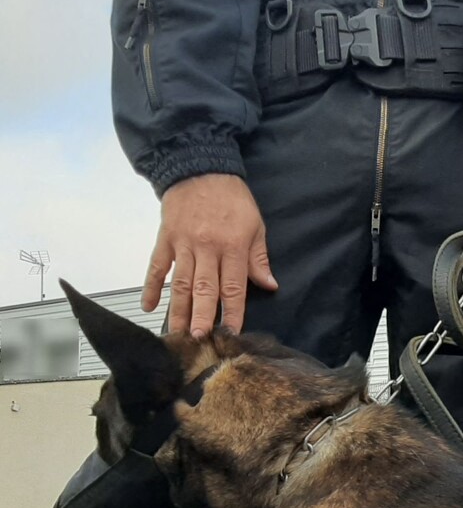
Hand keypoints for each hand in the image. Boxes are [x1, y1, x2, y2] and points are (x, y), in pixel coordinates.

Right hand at [144, 174, 276, 336]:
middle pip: (204, 288)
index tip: (232, 332)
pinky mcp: (165, 239)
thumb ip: (258, 257)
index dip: (233, 311)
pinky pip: (156, 266)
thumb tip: (269, 284)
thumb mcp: (255, 225)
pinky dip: (151, 286)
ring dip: (178, 309)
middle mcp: (206, 248)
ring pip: (180, 283)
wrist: (199, 168)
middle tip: (199, 339)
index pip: (233, 286)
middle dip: (201, 316)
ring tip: (177, 333)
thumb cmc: (232, 199)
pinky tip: (149, 306)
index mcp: (232, 246)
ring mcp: (182, 244)